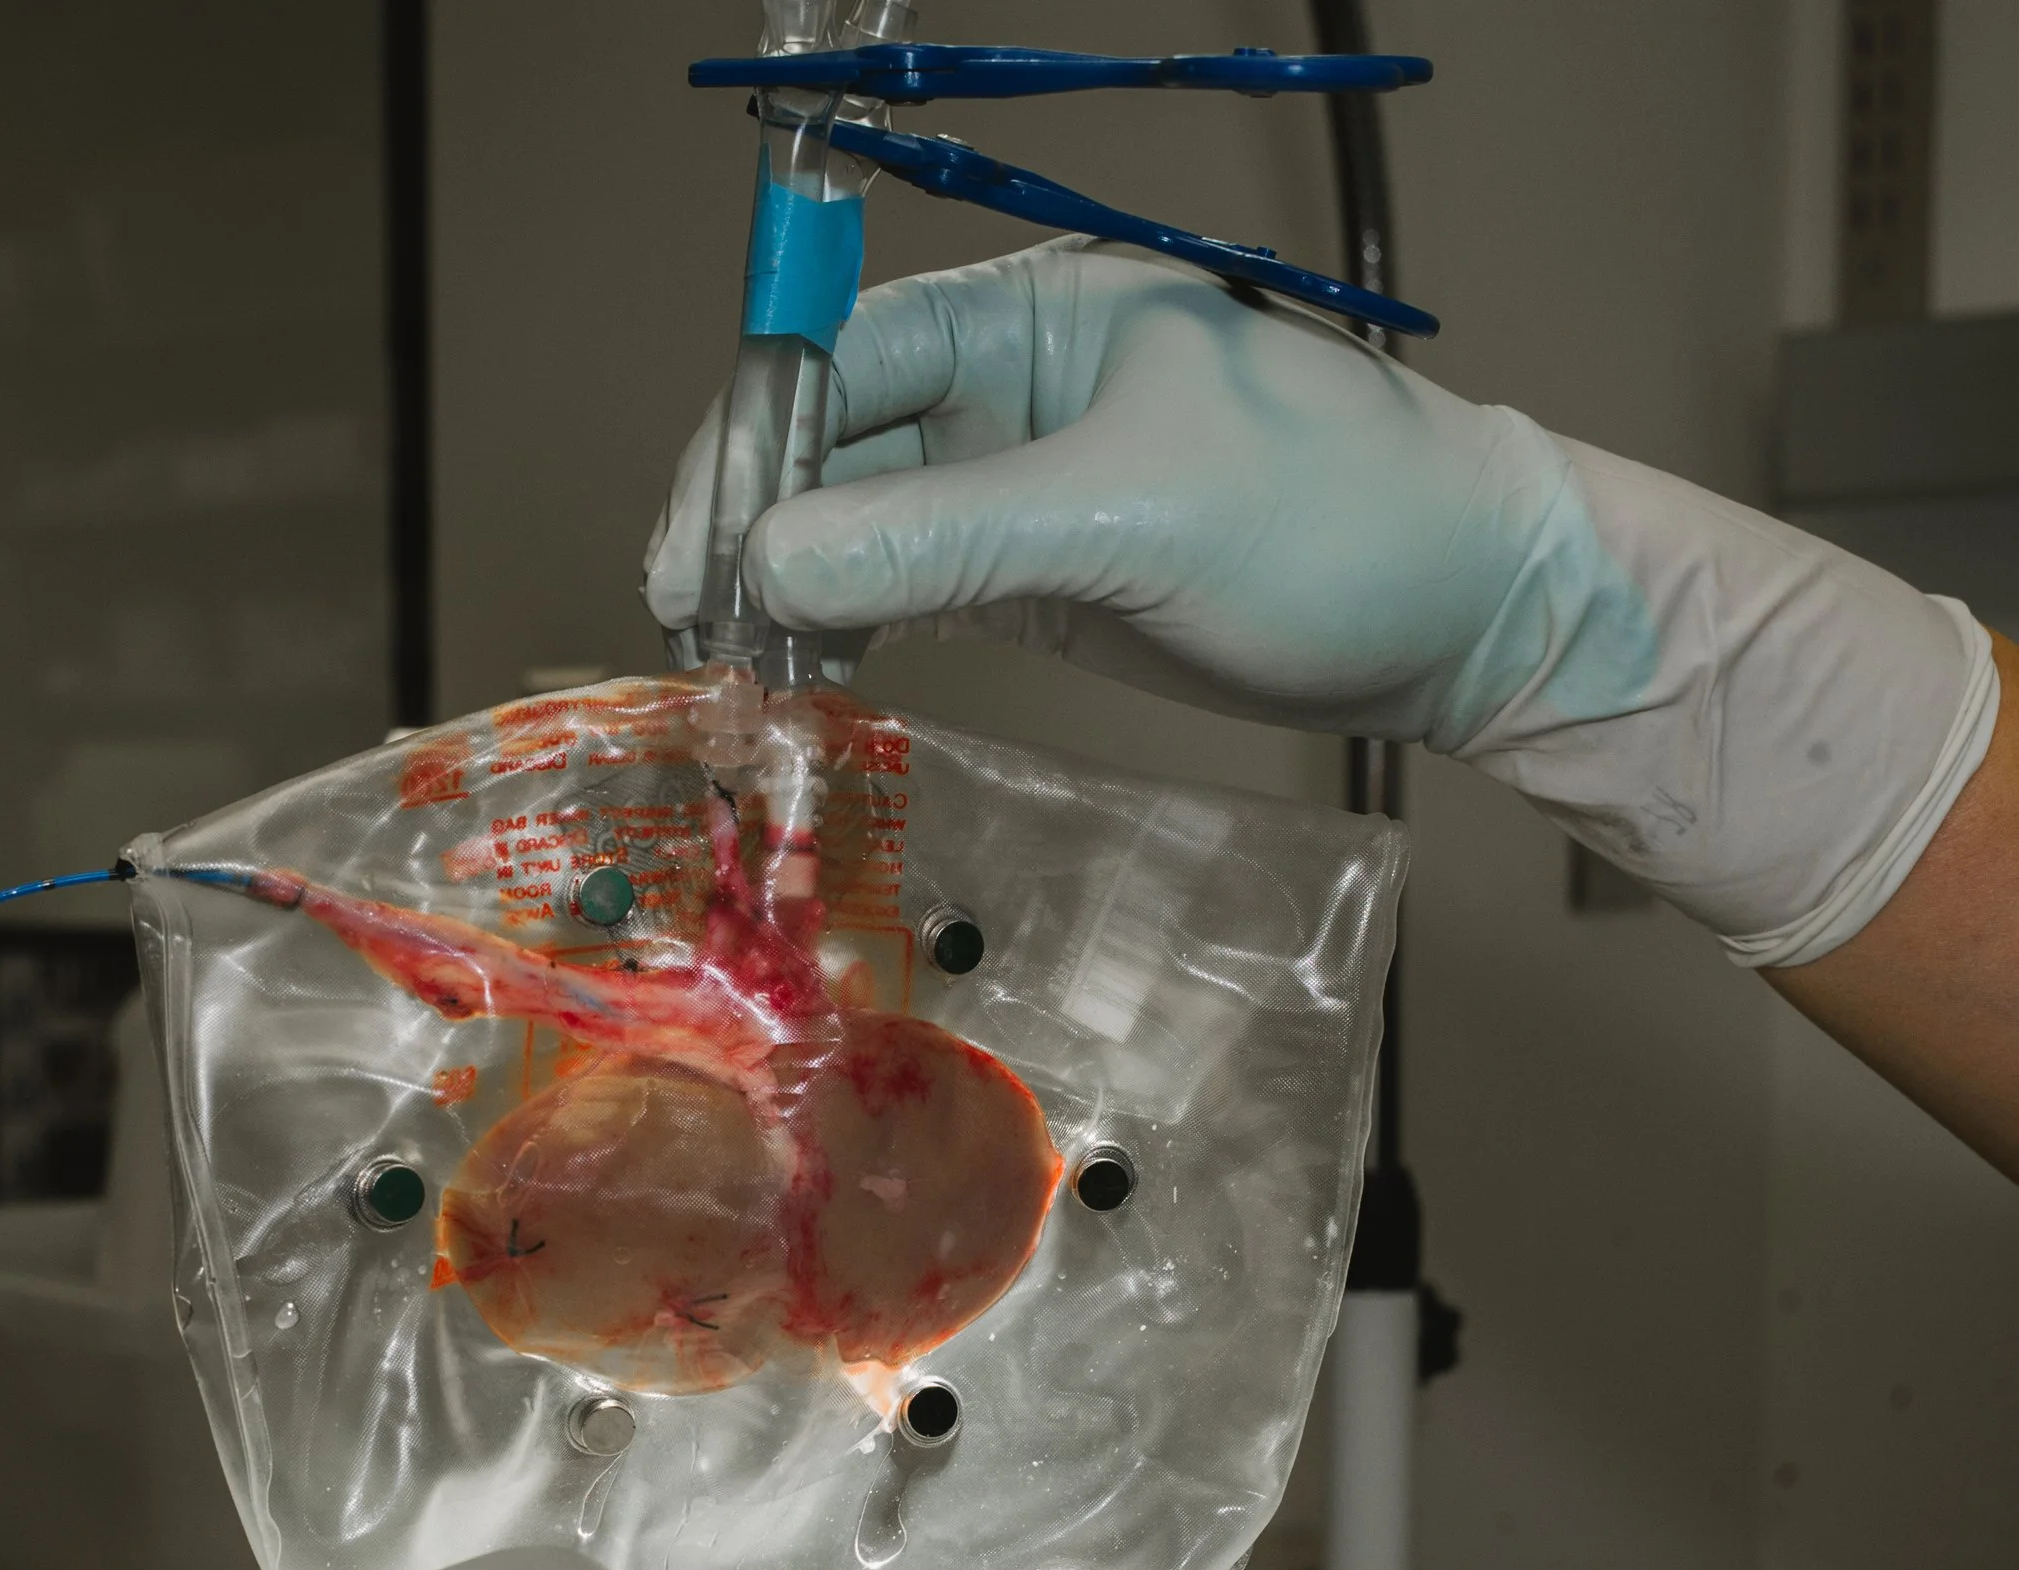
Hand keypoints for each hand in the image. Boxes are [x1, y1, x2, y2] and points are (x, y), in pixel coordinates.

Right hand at [646, 240, 1993, 970]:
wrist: (1460, 618)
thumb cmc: (1329, 522)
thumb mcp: (1131, 514)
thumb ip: (947, 534)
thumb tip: (771, 564)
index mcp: (1037, 310)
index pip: (845, 352)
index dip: (753, 443)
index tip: (693, 547)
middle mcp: (1008, 385)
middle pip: (833, 441)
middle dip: (754, 527)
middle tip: (693, 630)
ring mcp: (1017, 485)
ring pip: (860, 524)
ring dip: (790, 590)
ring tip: (737, 671)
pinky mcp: (1035, 574)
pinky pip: (908, 589)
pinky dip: (849, 630)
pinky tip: (808, 675)